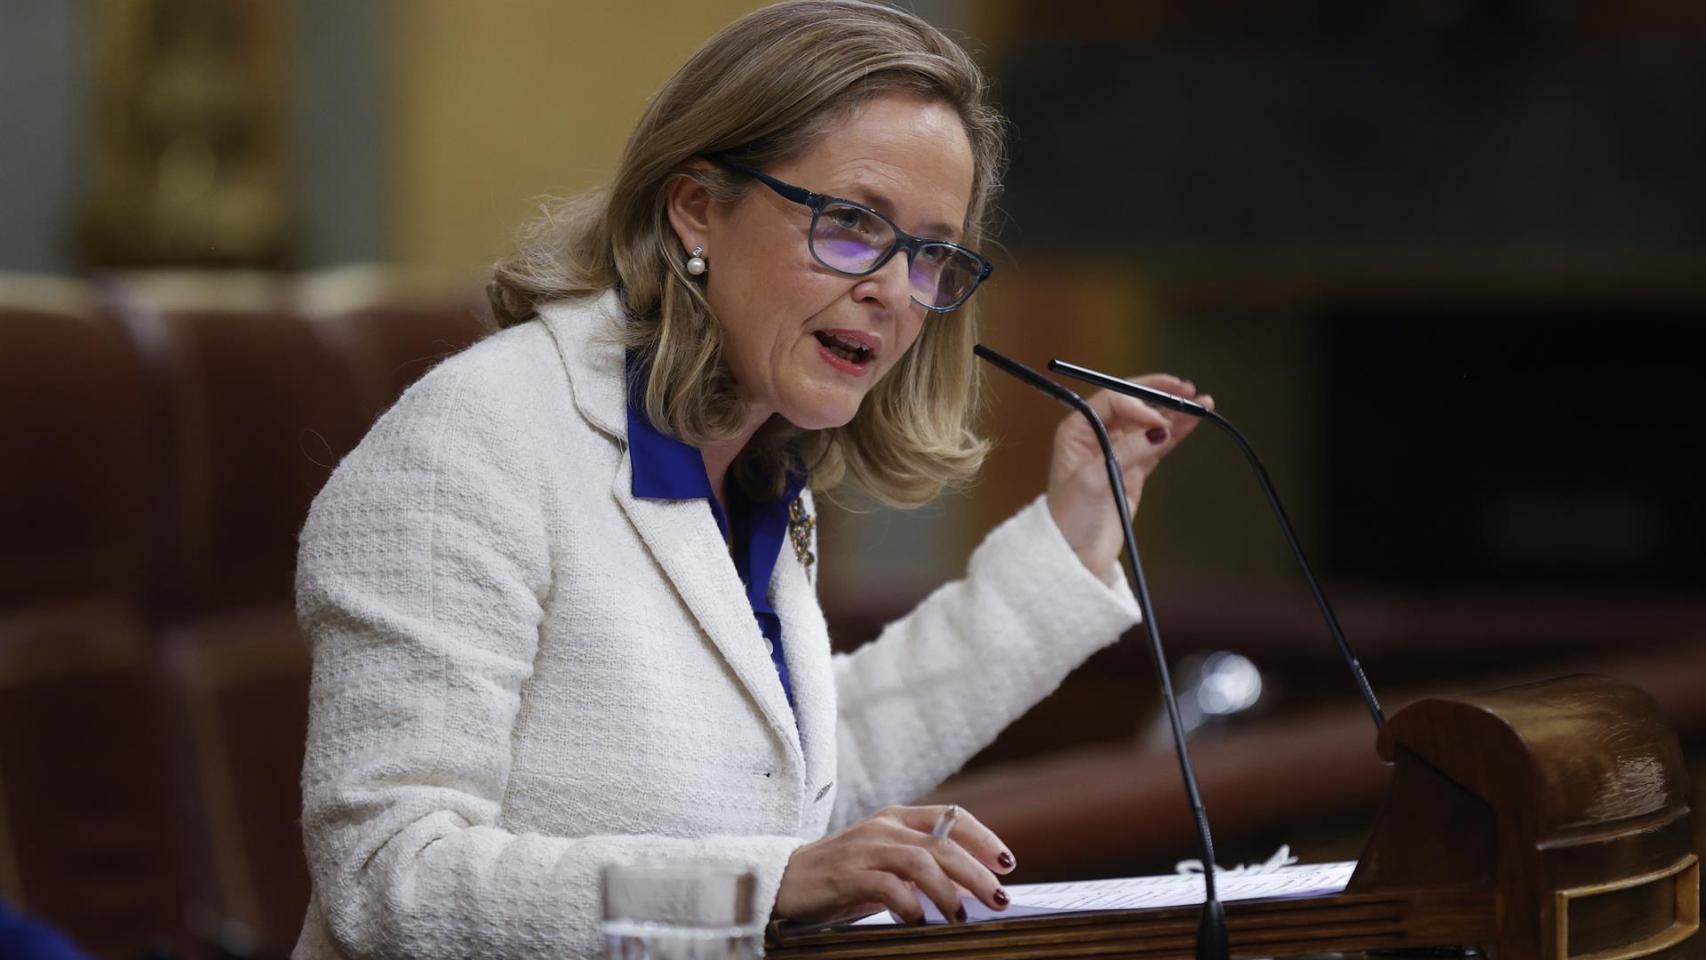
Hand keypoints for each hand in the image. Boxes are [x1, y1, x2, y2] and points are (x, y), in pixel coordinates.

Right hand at [772, 804, 1014, 925]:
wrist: (781, 880)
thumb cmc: (840, 877)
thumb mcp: (883, 863)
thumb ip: (919, 867)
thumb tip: (968, 890)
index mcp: (895, 818)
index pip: (951, 817)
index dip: (983, 838)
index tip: (1007, 862)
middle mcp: (883, 826)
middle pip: (943, 843)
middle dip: (976, 872)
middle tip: (999, 899)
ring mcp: (864, 848)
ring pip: (921, 861)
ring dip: (948, 891)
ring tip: (961, 918)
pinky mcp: (847, 874)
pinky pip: (888, 886)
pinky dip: (910, 906)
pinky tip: (919, 923)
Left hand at [1045, 374, 1211, 579]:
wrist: (1076, 554)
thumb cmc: (1070, 517)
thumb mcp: (1093, 479)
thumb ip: (1127, 451)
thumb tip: (1160, 429)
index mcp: (1077, 430)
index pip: (1111, 400)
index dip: (1137, 403)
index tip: (1156, 421)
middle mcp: (1097, 435)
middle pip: (1133, 404)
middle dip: (1159, 394)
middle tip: (1185, 388)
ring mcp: (1118, 452)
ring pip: (1150, 424)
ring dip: (1174, 412)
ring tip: (1202, 401)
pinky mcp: (1134, 470)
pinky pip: (1158, 445)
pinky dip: (1176, 433)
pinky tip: (1193, 420)